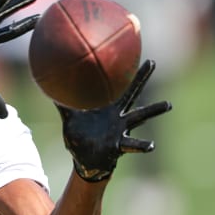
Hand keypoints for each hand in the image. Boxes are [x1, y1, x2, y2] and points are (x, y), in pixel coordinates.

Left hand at [56, 60, 172, 181]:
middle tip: (152, 62)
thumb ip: (62, 104)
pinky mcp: (119, 146)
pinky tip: (151, 146)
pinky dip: (141, 145)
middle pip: (131, 92)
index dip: (121, 72)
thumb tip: (47, 88)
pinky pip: (132, 145)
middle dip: (141, 77)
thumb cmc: (79, 137)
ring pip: (139, 117)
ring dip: (153, 110)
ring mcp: (121, 130)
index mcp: (106, 107)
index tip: (127, 54)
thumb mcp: (69, 118)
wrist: (83, 159)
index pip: (116, 86)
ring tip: (167, 104)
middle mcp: (117, 116)